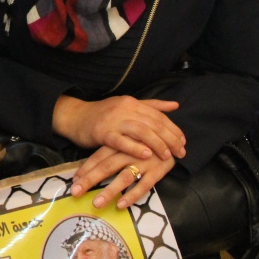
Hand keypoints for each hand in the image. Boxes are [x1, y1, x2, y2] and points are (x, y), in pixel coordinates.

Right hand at [53, 94, 186, 161]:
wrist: (75, 116)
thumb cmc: (102, 115)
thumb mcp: (127, 106)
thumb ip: (151, 106)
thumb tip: (175, 105)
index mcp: (132, 103)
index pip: (159, 115)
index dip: (173, 129)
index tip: (183, 142)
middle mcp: (124, 109)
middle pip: (153, 123)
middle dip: (170, 138)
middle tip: (181, 152)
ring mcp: (113, 120)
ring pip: (141, 131)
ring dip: (157, 144)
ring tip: (167, 155)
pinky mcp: (102, 132)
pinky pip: (121, 141)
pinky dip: (135, 147)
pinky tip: (146, 154)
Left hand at [71, 145, 175, 209]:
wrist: (174, 136)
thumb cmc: (146, 141)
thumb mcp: (127, 140)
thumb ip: (109, 151)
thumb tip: (87, 167)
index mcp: (120, 143)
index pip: (99, 156)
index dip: (86, 168)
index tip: (73, 181)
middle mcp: (130, 152)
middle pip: (107, 166)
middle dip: (90, 180)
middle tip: (75, 193)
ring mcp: (144, 162)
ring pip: (124, 177)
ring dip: (109, 191)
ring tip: (96, 203)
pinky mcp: (158, 171)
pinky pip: (144, 185)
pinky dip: (132, 195)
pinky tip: (120, 205)